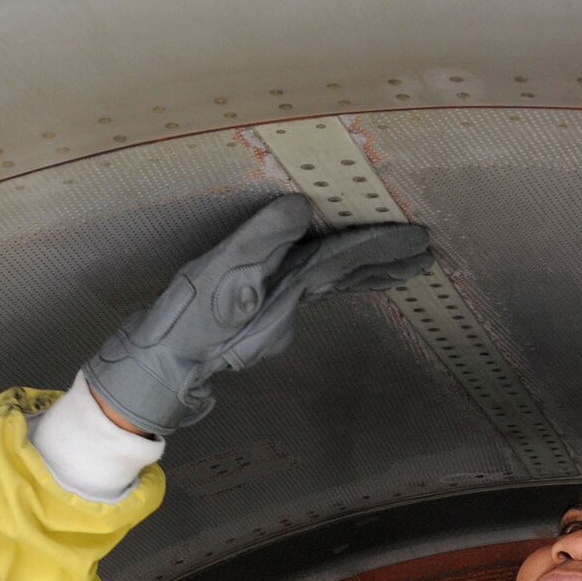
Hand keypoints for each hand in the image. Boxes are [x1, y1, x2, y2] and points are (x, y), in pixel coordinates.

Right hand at [82, 194, 432, 435]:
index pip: (341, 261)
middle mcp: (287, 310)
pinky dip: (329, 281)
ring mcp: (274, 322)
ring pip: (329, 289)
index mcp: (284, 292)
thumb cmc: (183, 321)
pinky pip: (304, 294)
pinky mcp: (256, 326)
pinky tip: (332, 277)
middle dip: (386, 265)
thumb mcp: (217, 273)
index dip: (379, 245)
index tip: (418, 238)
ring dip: (364, 275)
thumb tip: (302, 208)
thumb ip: (259, 239)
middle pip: (345, 279)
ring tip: (398, 265)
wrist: (157, 371)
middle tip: (424, 253)